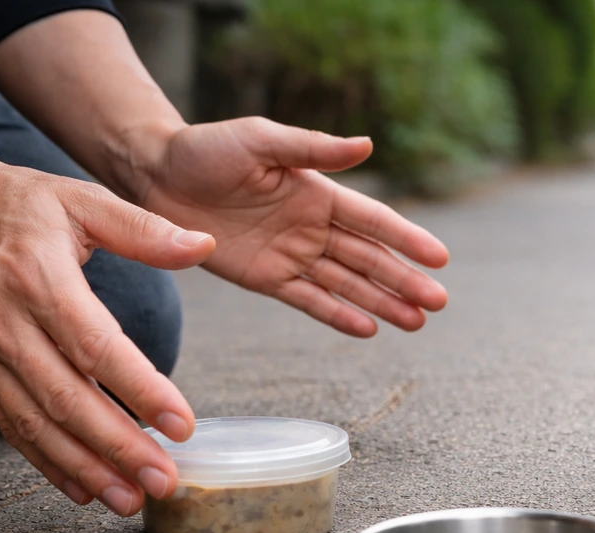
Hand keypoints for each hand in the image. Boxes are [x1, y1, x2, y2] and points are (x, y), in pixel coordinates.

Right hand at [0, 162, 215, 514]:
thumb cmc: (21, 209)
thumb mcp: (79, 201)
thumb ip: (142, 229)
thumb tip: (203, 244)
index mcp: (38, 278)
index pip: (96, 345)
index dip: (141, 390)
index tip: (182, 426)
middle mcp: (4, 323)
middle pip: (67, 397)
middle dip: (118, 447)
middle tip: (164, 481)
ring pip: (37, 422)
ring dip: (85, 467)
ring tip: (130, 499)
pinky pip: (11, 425)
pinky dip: (48, 462)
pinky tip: (83, 489)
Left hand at [137, 118, 449, 336]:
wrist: (155, 177)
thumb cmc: (207, 149)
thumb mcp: (260, 139)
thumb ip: (313, 148)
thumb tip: (366, 145)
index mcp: (318, 192)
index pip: (373, 220)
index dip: (407, 239)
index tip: (440, 258)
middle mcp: (313, 227)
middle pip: (369, 259)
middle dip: (404, 281)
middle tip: (438, 302)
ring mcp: (293, 255)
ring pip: (348, 284)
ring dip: (382, 303)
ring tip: (416, 323)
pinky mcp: (267, 279)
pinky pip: (309, 300)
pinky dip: (338, 315)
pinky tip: (369, 329)